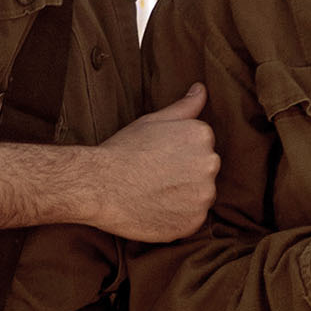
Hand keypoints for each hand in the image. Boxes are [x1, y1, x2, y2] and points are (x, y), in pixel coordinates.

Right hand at [94, 86, 218, 243]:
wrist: (99, 185)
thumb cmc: (123, 150)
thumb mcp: (153, 120)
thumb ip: (185, 106)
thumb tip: (201, 88)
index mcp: (203, 135)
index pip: (201, 147)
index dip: (176, 155)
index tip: (157, 158)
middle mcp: (210, 163)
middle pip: (204, 171)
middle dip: (185, 174)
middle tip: (154, 177)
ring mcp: (204, 195)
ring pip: (200, 195)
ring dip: (183, 197)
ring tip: (154, 193)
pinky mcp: (194, 221)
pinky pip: (192, 219)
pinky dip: (178, 218)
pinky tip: (156, 210)